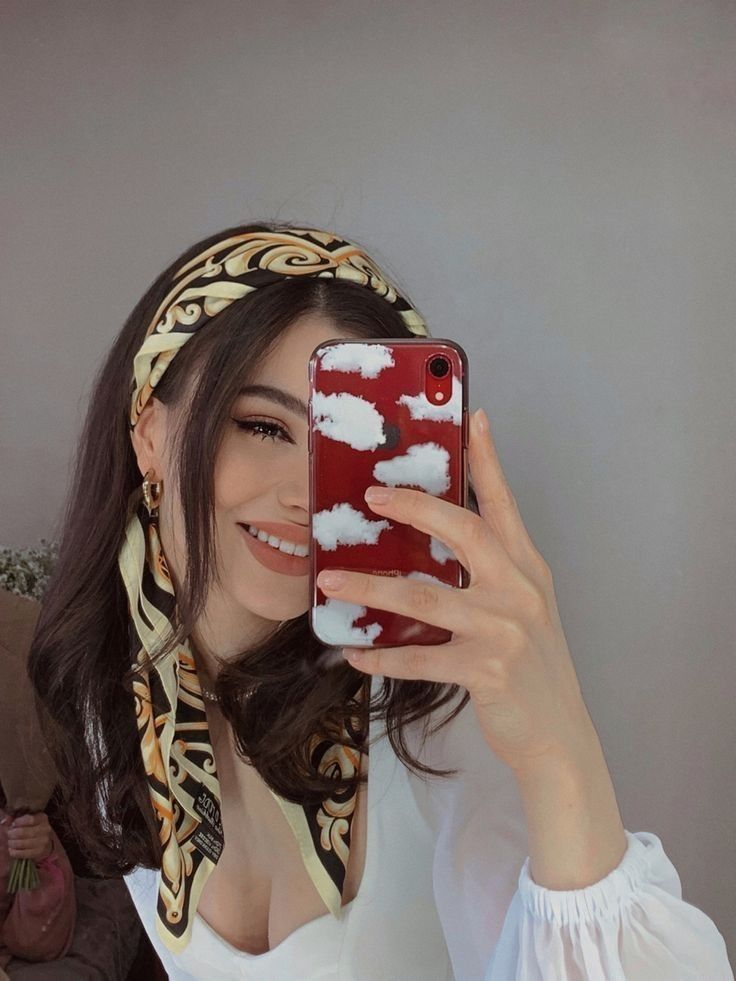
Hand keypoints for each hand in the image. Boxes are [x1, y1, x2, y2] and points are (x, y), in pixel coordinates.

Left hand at [4, 812, 53, 863]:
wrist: (46, 843)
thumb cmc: (34, 828)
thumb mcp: (29, 820)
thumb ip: (17, 819)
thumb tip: (6, 820)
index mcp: (42, 818)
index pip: (29, 819)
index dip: (18, 822)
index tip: (13, 824)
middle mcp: (45, 829)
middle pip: (23, 832)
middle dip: (12, 834)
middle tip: (9, 834)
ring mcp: (43, 841)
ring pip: (22, 843)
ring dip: (12, 843)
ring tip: (10, 842)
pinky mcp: (39, 852)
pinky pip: (23, 853)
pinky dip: (14, 852)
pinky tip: (11, 850)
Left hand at [317, 408, 597, 775]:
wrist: (559, 735)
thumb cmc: (532, 666)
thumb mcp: (524, 607)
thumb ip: (493, 571)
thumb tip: (437, 540)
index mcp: (526, 568)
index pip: (504, 503)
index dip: (487, 459)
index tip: (473, 417)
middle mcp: (518, 589)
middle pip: (463, 531)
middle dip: (415, 507)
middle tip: (371, 495)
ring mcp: (503, 630)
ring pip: (425, 598)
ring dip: (371, 588)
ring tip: (330, 580)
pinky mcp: (485, 670)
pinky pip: (420, 658)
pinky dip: (383, 656)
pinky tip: (354, 652)